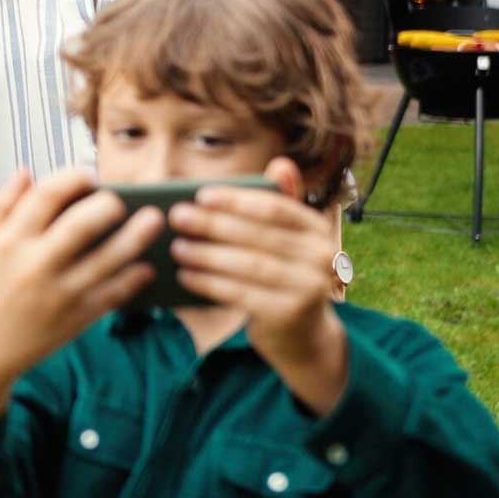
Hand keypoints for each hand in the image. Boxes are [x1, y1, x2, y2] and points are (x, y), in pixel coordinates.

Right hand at [0, 167, 158, 438]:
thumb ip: (3, 206)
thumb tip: (28, 172)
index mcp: (9, 242)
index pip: (46, 196)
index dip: (72, 178)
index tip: (88, 176)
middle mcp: (34, 265)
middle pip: (81, 224)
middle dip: (108, 205)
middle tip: (120, 199)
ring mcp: (58, 294)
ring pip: (107, 260)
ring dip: (136, 237)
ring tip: (154, 219)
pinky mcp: (75, 319)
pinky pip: (113, 294)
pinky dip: (133, 278)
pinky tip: (145, 266)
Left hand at [169, 158, 350, 414]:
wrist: (303, 335)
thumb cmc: (282, 276)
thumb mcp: (285, 241)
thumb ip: (278, 205)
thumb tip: (281, 162)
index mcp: (318, 230)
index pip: (275, 207)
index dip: (237, 200)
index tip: (200, 195)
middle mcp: (322, 256)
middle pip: (257, 235)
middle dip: (213, 224)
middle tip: (176, 217)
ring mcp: (310, 287)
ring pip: (248, 265)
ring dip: (207, 254)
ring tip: (176, 247)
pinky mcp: (291, 314)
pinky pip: (242, 293)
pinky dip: (210, 283)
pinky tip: (185, 275)